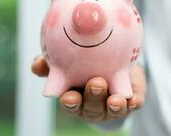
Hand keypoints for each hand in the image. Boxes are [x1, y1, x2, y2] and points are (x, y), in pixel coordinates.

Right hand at [32, 55, 146, 122]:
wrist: (116, 63)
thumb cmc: (87, 64)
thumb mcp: (70, 61)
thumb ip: (53, 62)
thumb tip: (36, 64)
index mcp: (77, 96)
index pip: (70, 103)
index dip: (70, 102)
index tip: (69, 96)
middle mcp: (93, 104)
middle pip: (91, 107)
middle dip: (93, 97)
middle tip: (96, 83)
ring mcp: (112, 105)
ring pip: (112, 109)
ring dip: (113, 105)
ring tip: (115, 98)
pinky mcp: (131, 100)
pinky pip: (133, 103)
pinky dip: (133, 103)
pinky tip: (134, 100)